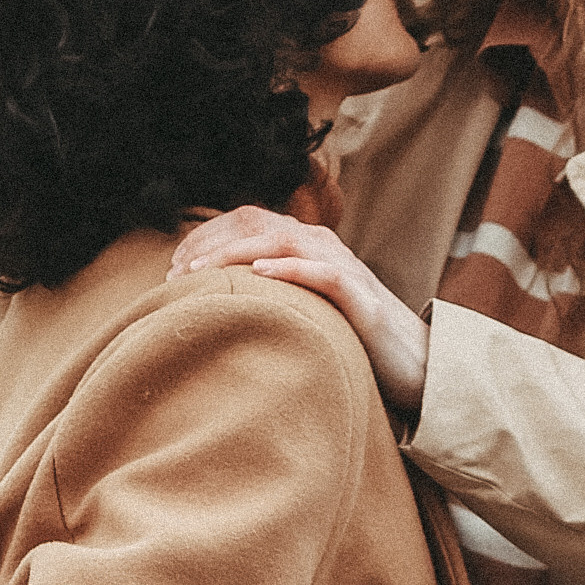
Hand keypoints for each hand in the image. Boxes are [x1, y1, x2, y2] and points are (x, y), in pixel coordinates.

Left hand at [169, 210, 429, 416]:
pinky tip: (261, 274)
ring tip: (200, 272)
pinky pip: (324, 273)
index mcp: (305, 245)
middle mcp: (322, 246)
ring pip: (283, 241)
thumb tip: (217, 305)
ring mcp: (343, 267)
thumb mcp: (303, 309)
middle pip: (256, 224)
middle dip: (210, 245)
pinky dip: (291, 269)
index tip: (172, 268)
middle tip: (175, 273)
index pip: (246, 222)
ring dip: (236, 253)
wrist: (412, 362)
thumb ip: (270, 297)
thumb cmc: (351, 339)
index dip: (206, 238)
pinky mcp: (362, 297)